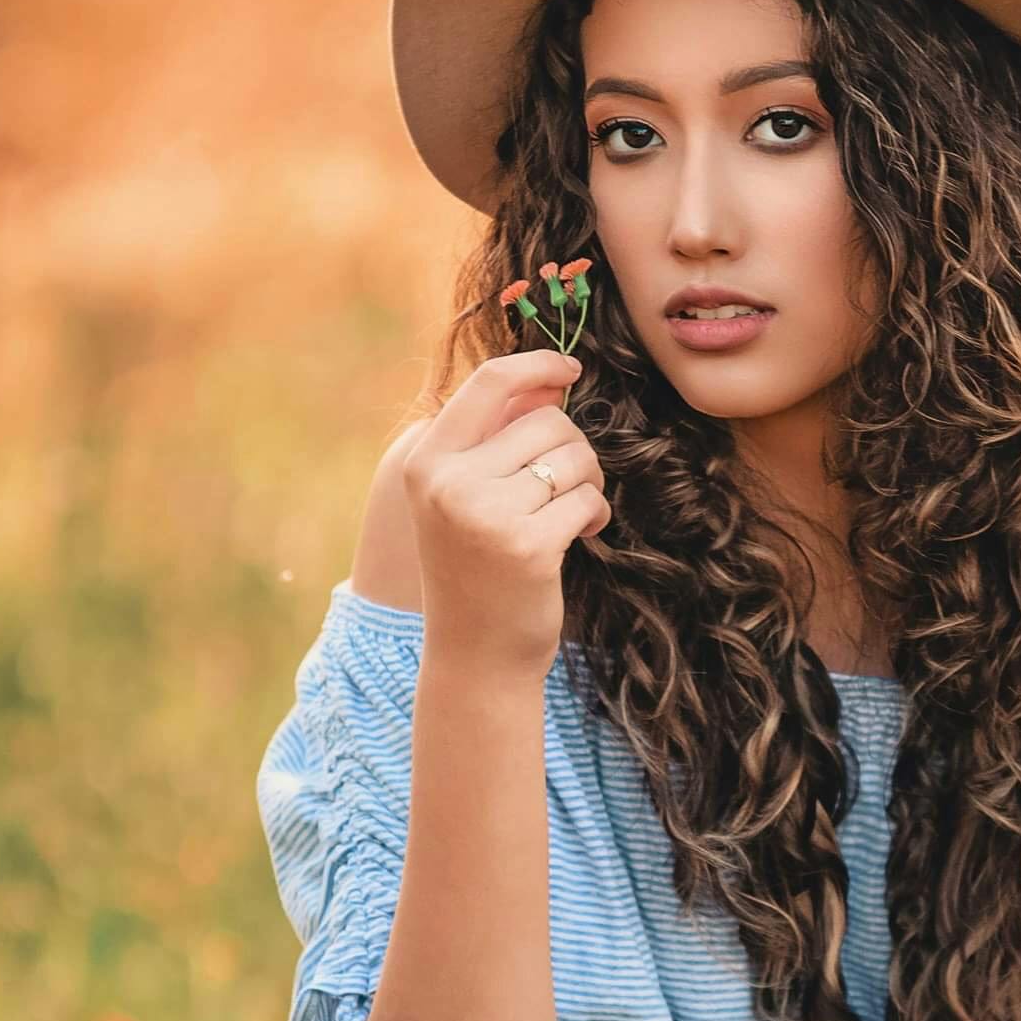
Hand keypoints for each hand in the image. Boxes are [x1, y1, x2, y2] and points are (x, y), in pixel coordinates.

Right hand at [370, 350, 608, 678]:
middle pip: (547, 420)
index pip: (489, 383)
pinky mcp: (527, 546)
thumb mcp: (464, 496)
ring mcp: (485, 515)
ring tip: (567, 515)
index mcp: (426, 461)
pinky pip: (588, 499)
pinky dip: (594, 515)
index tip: (571, 369)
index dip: (538, 364)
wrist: (475, 655)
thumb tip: (552, 377)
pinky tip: (578, 538)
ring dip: (587, 482)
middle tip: (564, 488)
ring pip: (574, 457)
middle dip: (573, 448)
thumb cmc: (476, 568)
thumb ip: (496, 436)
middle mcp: (448, 483)